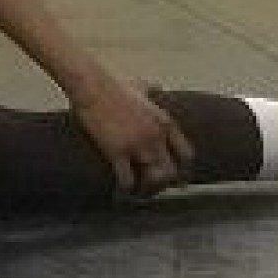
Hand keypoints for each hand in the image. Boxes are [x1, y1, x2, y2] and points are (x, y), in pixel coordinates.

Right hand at [67, 72, 194, 198]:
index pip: (186, 154)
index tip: (177, 177)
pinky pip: (128, 180)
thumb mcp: (140, 86)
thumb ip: (151, 91)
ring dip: (147, 189)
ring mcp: (138, 146)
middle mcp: (157, 137)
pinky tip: (121, 193)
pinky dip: (126, 190)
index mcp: (165, 123)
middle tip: (153, 188)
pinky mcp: (117, 152)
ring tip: (138, 193)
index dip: (182, 169)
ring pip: (154, 180)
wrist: (92, 84)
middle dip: (163, 184)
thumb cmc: (113, 83)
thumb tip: (155, 87)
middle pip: (171, 172)